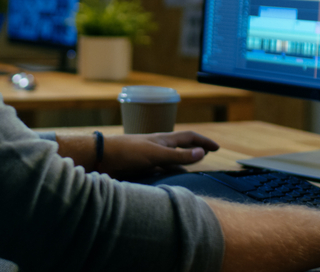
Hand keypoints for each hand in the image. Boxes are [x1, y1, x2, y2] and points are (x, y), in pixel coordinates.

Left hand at [96, 131, 219, 177]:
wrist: (102, 157)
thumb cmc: (129, 152)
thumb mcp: (157, 154)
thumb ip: (179, 155)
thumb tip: (202, 153)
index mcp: (164, 139)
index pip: (189, 137)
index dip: (204, 141)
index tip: (217, 148)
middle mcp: (158, 146)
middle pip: (181, 148)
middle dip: (194, 151)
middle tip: (206, 156)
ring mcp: (149, 157)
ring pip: (170, 161)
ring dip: (181, 165)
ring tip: (191, 174)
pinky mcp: (140, 167)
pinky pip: (159, 171)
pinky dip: (167, 175)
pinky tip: (168, 182)